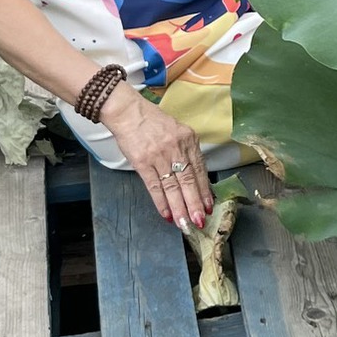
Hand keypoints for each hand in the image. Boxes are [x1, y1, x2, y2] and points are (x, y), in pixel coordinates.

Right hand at [105, 93, 213, 228]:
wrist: (128, 112)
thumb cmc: (152, 122)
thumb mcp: (177, 132)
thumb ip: (186, 152)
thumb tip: (194, 179)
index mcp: (188, 140)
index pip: (200, 170)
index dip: (205, 190)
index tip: (208, 206)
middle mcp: (176, 148)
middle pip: (189, 181)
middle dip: (195, 204)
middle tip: (199, 221)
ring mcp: (159, 156)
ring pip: (173, 187)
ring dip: (180, 208)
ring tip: (185, 224)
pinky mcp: (142, 163)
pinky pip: (154, 187)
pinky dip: (161, 202)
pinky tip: (166, 214)